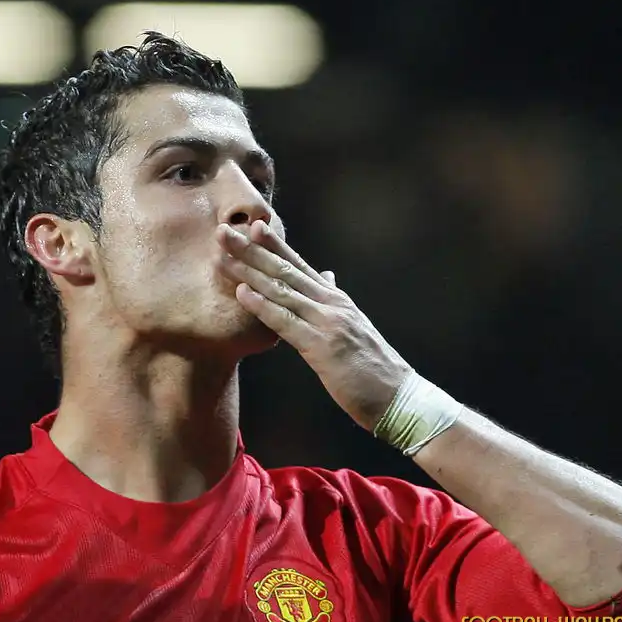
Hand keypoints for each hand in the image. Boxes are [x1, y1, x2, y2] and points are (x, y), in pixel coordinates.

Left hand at [217, 220, 411, 431]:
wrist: (398, 395)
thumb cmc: (373, 367)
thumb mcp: (354, 325)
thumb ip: (335, 300)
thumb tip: (326, 275)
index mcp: (337, 299)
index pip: (300, 265)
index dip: (274, 245)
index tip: (251, 225)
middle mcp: (331, 304)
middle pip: (285, 270)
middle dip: (252, 250)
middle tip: (223, 232)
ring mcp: (328, 322)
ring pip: (281, 290)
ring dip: (249, 272)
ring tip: (222, 256)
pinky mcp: (323, 346)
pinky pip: (286, 322)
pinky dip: (263, 306)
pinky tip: (242, 293)